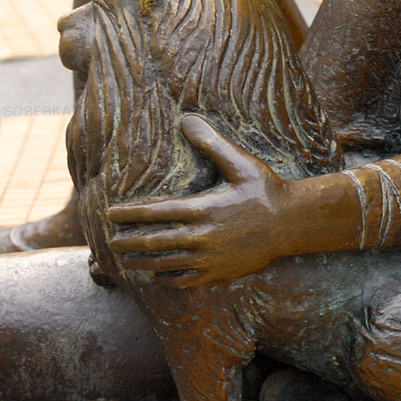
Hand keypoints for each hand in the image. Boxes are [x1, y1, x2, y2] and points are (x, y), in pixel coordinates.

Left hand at [107, 115, 291, 287]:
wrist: (291, 223)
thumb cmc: (265, 190)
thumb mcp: (240, 163)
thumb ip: (211, 143)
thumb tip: (186, 119)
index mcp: (202, 209)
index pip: (154, 213)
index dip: (129, 214)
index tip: (110, 213)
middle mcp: (201, 237)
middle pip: (153, 243)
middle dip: (127, 243)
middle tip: (109, 242)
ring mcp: (209, 258)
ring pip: (165, 264)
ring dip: (141, 263)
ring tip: (126, 261)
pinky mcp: (219, 272)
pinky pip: (185, 281)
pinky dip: (167, 279)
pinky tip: (159, 275)